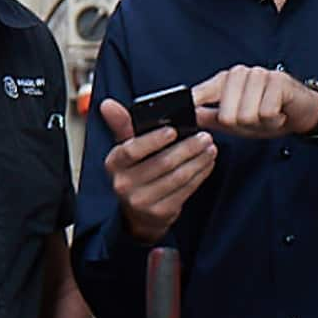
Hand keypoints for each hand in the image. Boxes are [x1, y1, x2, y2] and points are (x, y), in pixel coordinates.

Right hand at [100, 98, 216, 243]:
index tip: (173, 130)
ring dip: (198, 161)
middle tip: (204, 137)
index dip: (153, 140)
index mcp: (114, 164)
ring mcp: (142, 201)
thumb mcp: (124, 148)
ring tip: (210, 148)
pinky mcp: (161, 212)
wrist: (137, 213)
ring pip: (177, 177)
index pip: (132, 150)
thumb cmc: (134, 172)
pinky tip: (207, 163)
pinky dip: (200, 175)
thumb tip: (107, 104)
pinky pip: (185, 190)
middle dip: (187, 148)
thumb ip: (121, 124)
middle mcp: (124, 184)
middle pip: (161, 163)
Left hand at [192, 65, 317, 137]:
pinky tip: (278, 112)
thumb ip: (210, 117)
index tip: (184, 114)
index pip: (201, 94)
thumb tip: (188, 117)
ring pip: (246, 115)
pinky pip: (266, 113)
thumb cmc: (268, 114)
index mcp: (225, 80)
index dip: (192, 106)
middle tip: (255, 119)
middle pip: (226, 116)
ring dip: (260, 124)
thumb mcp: (234, 120)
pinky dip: (274, 120)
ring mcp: (259, 75)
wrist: (301, 111)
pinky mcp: (278, 81)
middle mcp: (239, 73)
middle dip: (242, 126)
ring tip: (268, 115)